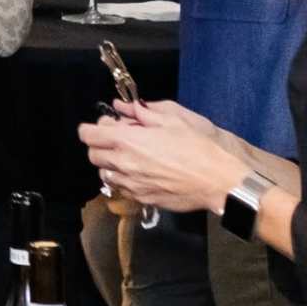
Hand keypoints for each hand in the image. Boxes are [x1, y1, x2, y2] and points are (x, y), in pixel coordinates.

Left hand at [79, 98, 251, 214]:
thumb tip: (123, 106)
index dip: (92, 128)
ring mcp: (132, 184)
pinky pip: (122, 189)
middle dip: (99, 145)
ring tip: (129, 158)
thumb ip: (142, 111)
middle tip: (118, 140)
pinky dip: (124, 180)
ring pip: (105, 175)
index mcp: (127, 140)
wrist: (218, 181)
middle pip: (93, 155)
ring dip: (110, 164)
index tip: (105, 125)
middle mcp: (124, 163)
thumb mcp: (173, 119)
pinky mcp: (143, 199)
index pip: (88, 134)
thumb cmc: (198, 147)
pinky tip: (140, 174)